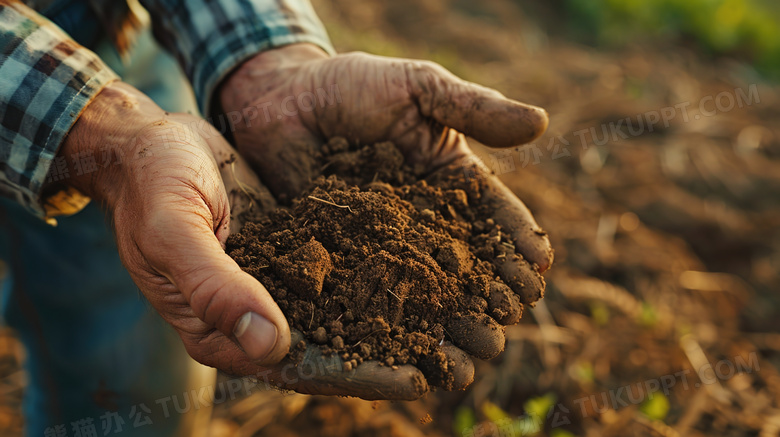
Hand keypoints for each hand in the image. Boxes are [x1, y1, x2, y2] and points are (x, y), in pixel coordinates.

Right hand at [58, 82, 430, 399]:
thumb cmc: (152, 187)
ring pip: (348, 308)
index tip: (416, 377)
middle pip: (336, 345)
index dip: (359, 374)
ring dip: (401, 316)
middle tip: (461, 360)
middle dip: (396, 353)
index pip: (301, 366)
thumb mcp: (176, 233)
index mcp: (222, 329)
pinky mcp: (294, 246)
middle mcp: (256, 313)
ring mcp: (277, 280)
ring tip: (461, 319)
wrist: (150, 144)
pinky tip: (428, 264)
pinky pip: (344, 264)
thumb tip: (275, 347)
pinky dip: (383, 271)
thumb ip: (218, 288)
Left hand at [219, 44, 552, 396]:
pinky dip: (395, 327)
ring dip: (452, 324)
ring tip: (469, 354)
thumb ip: (474, 108)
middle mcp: (427, 222)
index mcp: (453, 182)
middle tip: (504, 321)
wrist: (283, 98)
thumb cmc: (354, 85)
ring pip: (429, 294)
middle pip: (470, 268)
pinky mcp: (345, 261)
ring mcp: (386, 246)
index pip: (497, 220)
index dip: (518, 246)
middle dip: (492, 297)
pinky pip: (374, 299)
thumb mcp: (420, 88)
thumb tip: (541, 123)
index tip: (534, 273)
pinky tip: (410, 353)